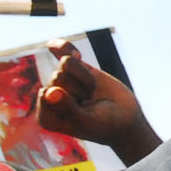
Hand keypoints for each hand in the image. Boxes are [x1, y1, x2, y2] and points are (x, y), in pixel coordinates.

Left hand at [38, 43, 159, 163]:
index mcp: (46, 116)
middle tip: (90, 103)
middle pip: (56, 77)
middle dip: (78, 88)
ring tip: (91, 93)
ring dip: (85, 78)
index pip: (47, 94)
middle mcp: (49, 96)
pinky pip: (62, 50)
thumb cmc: (104, 125)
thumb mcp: (87, 122)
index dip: (69, 101)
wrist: (125, 119)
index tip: (82, 115)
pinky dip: (62, 45)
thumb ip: (67, 109)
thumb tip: (49, 91)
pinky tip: (62, 48)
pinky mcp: (74, 68)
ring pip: (65, 63)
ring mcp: (62, 81)